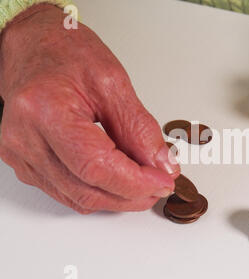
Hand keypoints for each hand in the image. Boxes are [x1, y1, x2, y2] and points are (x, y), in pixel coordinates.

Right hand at [0, 4, 179, 213]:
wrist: (34, 46)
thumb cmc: (67, 53)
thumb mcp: (113, 82)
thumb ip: (139, 128)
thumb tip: (161, 165)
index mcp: (45, 111)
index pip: (96, 166)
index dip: (135, 182)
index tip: (164, 182)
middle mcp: (25, 138)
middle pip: (87, 189)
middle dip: (132, 195)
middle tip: (161, 184)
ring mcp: (21, 154)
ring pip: (79, 198)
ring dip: (118, 198)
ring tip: (145, 182)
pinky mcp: (26, 163)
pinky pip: (68, 193)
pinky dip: (100, 192)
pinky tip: (119, 180)